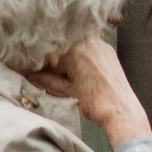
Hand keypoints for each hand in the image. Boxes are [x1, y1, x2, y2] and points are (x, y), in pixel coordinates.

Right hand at [24, 31, 147, 143]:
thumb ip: (46, 80)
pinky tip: (82, 71)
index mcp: (74, 49)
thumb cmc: (95, 101)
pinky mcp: (108, 50)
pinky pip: (90, 48)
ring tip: (68, 75)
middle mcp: (88, 41)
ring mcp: (100, 44)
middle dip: (56, 58)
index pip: (50, 51)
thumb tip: (31, 76)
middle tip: (51, 74)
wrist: (121, 110)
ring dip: (69, 56)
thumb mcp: (65, 90)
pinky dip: (83, 56)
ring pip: (77, 46)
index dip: (41, 63)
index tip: (36, 70)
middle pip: (64, 46)